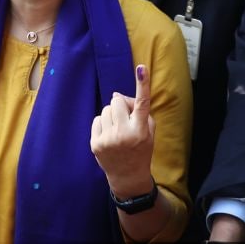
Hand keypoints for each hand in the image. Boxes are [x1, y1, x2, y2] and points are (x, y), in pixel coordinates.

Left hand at [90, 65, 154, 198]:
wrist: (128, 176)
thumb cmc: (141, 148)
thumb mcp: (148, 131)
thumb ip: (138, 110)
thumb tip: (115, 95)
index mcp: (141, 130)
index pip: (142, 103)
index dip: (142, 84)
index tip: (141, 67)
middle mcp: (124, 134)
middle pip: (117, 102)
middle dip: (121, 106)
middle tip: (126, 118)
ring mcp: (108, 139)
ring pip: (106, 109)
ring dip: (112, 115)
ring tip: (118, 129)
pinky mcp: (96, 144)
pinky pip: (97, 119)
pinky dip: (103, 124)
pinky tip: (109, 136)